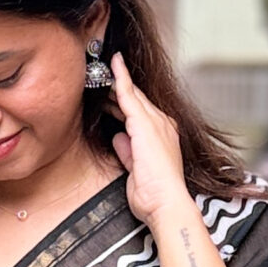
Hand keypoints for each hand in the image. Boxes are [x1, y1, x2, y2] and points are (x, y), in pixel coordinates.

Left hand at [109, 52, 189, 224]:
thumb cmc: (153, 194)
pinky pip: (129, 94)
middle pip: (137, 99)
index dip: (126, 98)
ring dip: (117, 81)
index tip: (113, 88)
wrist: (166, 202)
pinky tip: (113, 64)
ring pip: (132, 94)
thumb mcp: (135, 169)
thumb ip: (128, 151)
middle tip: (101, 74)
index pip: (140, 111)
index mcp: (162, 135)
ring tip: (103, 66)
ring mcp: (155, 122)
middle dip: (120, 87)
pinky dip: (121, 78)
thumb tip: (119, 137)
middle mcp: (162, 124)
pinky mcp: (145, 123)